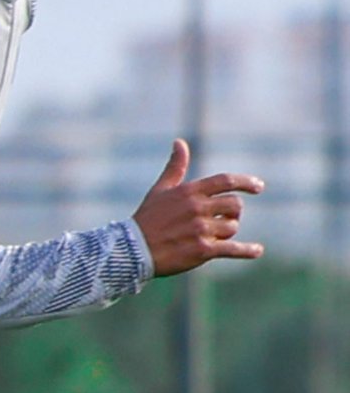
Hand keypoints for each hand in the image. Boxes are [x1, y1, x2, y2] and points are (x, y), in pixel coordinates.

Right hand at [135, 141, 262, 276]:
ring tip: (212, 236)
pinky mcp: (203, 250)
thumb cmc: (147, 218)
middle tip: (226, 218)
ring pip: (232, 227)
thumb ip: (175, 167)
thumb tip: (180, 142)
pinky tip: (257, 250)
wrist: (133, 250)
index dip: (246, 182)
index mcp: (189, 192)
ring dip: (227, 232)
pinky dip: (247, 251)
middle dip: (234, 212)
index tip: (259, 187)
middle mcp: (198, 208)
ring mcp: (201, 229)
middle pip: (235, 205)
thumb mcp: (160, 189)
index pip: (225, 181)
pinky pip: (233, 249)